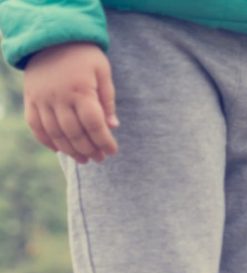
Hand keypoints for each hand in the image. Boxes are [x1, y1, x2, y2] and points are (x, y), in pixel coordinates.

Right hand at [23, 42, 118, 162]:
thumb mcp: (103, 73)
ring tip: (84, 159)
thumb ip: (107, 100)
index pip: (94, 124)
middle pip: (74, 132)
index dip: (104, 141)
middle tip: (99, 158)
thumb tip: (112, 127)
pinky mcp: (30, 98)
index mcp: (81, 90)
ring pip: (55, 133)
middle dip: (89, 149)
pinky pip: (35, 125)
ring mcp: (42, 98)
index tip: (112, 151)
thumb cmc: (84, 56)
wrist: (52, 37)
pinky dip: (46, 140)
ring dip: (70, 150)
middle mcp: (59, 96)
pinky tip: (60, 149)